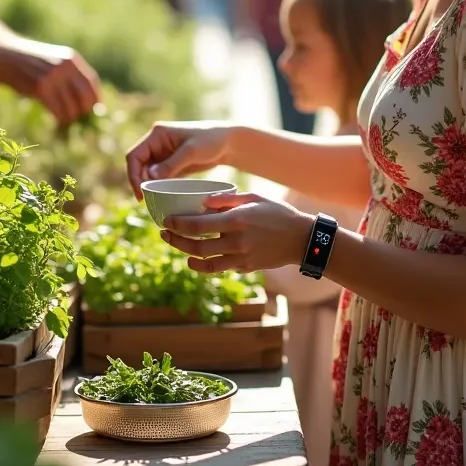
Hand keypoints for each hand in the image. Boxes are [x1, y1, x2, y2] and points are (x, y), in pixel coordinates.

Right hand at [0, 40, 101, 125]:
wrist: (7, 58)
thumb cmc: (33, 65)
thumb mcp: (55, 62)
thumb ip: (71, 75)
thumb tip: (92, 100)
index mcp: (70, 59)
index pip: (92, 81)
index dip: (95, 97)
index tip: (95, 108)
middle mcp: (64, 67)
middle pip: (85, 96)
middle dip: (84, 110)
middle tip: (78, 116)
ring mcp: (52, 77)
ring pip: (71, 106)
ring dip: (70, 116)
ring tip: (65, 118)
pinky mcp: (40, 88)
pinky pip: (57, 109)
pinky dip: (60, 117)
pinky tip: (58, 119)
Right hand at [126, 121, 232, 196]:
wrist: (228, 143)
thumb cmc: (211, 141)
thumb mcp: (191, 152)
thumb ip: (171, 164)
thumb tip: (149, 176)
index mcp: (157, 134)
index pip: (134, 155)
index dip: (133, 174)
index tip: (140, 193)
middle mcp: (157, 143)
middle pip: (138, 165)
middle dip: (139, 182)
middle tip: (145, 200)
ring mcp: (163, 154)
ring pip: (146, 172)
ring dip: (146, 185)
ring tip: (151, 201)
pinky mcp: (171, 163)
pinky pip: (158, 176)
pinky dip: (156, 186)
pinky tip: (159, 197)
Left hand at [161, 191, 314, 272]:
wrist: (301, 239)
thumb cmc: (277, 213)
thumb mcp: (254, 198)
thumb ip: (227, 199)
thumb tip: (203, 202)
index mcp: (236, 221)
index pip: (198, 226)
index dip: (178, 225)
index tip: (166, 221)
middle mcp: (236, 242)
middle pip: (197, 247)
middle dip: (176, 241)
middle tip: (164, 234)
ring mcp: (241, 258)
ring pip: (206, 263)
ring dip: (187, 256)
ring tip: (178, 248)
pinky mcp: (246, 268)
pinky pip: (220, 268)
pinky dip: (206, 265)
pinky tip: (197, 259)